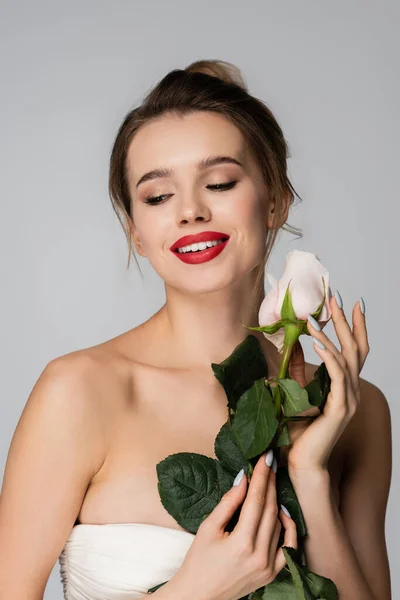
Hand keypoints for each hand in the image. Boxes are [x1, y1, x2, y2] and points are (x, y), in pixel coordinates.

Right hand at [167, 452, 296, 599]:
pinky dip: (287, 527)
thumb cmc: (198, 561)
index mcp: (241, 543)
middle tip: (270, 460)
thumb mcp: (207, 528)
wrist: (199, 596)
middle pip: (270, 508)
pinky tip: (281, 511)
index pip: (257, 500)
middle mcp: (259, 555)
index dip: (262, 476)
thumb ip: (228, 502)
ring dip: (275, 500)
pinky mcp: (272, 574)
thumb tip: (244, 478)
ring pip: (278, 524)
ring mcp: (268, 567)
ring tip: (270, 481)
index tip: (265, 456)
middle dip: (270, 482)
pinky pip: (287, 546)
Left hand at [281, 294, 368, 472]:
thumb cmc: (298, 432)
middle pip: (355, 349)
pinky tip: (316, 340)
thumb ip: (297, 369)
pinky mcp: (339, 408)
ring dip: (332, 334)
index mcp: (344, 387)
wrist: (300, 462)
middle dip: (346, 323)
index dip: (355, 328)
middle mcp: (351, 391)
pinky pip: (336, 375)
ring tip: (318, 317)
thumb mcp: (295, 391)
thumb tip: (293, 344)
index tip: (351, 305)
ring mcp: (348, 400)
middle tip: (337, 300)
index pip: (355, 351)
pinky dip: (328, 356)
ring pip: (346, 359)